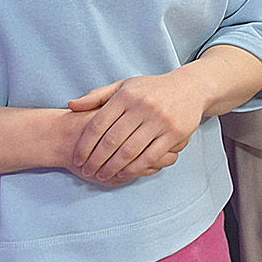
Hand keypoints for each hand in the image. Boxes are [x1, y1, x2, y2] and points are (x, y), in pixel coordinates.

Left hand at [63, 72, 206, 186]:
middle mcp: (142, 106)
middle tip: (86, 171)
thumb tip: (71, 106)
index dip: (85, 145)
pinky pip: (150, 156)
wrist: (190, 87)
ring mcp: (159, 120)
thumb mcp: (124, 86)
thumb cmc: (151, 89)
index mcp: (126, 95)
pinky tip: (124, 173)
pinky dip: (134, 168)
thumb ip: (97, 96)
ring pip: (129, 151)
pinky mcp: (174, 133)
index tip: (77, 158)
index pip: (98, 124)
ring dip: (112, 168)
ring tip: (102, 176)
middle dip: (96, 160)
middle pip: (111, 140)